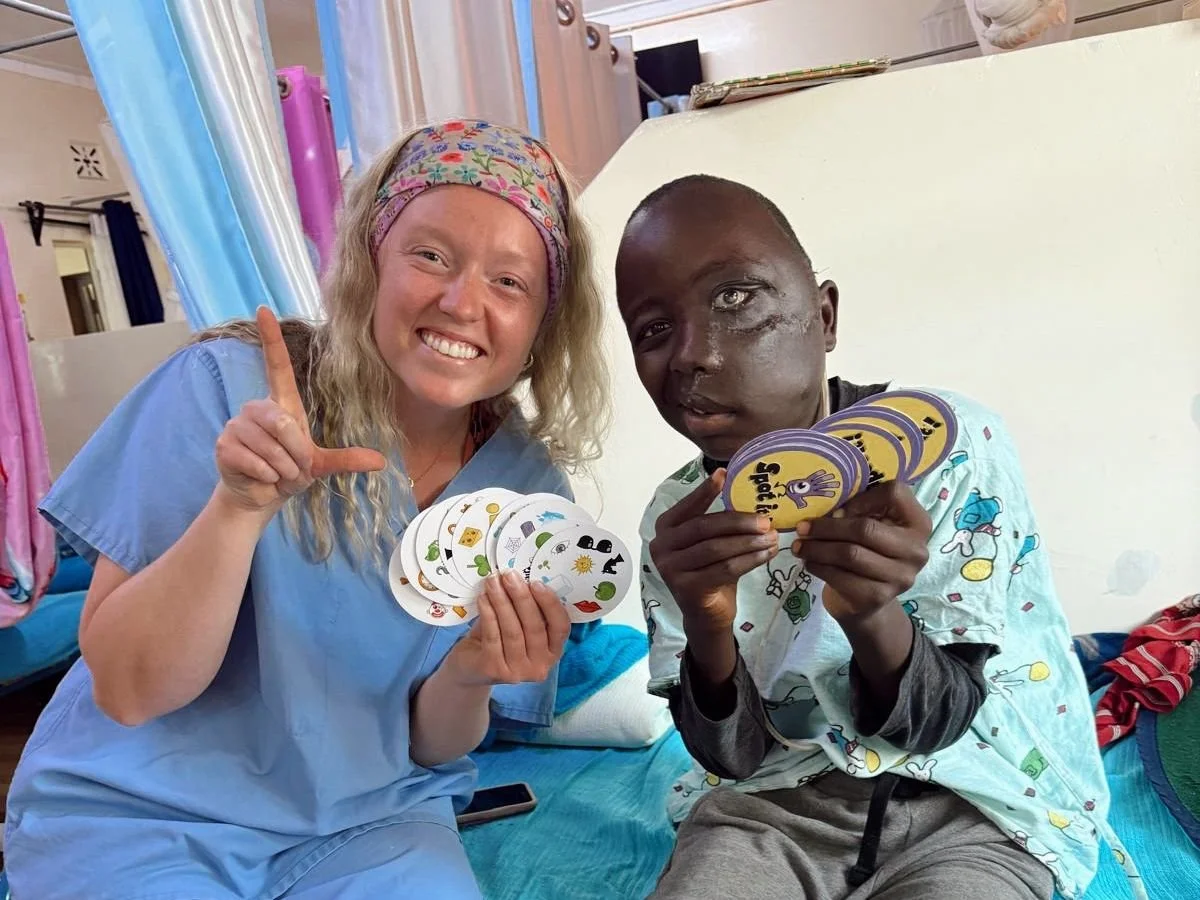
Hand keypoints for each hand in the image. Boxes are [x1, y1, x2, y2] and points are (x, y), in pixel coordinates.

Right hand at [214, 307, 386, 513]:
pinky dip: (267, 477)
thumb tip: (381, 462)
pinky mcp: (224, 445)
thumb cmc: (289, 471)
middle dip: (296, 454)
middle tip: (294, 468)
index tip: (264, 309)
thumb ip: (346, 460)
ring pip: (271, 447)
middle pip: (283, 423)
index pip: (276, 365)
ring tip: (277, 473)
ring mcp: (237, 425)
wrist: (260, 495)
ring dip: (282, 469)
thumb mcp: (319, 464)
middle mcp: (256, 408)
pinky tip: (261, 477)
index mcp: (281, 404)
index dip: (271, 338)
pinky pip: (256, 462)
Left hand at [442, 570, 570, 686]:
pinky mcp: (494, 670)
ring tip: (493, 582)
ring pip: (512, 630)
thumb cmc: (500, 640)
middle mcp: (540, 666)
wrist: (470, 668)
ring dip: (502, 602)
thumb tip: (522, 577)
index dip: (551, 604)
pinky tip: (483, 598)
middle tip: (509, 575)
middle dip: (521, 597)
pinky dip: (488, 614)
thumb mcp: (519, 625)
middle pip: (534, 627)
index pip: (561, 627)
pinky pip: (493, 636)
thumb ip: (526, 609)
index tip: (536, 583)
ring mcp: (518, 672)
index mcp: (553, 651)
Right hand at [649, 469, 777, 634]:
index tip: (725, 474)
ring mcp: (671, 569)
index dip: (705, 490)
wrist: (706, 613)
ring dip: (749, 542)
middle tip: (766, 520)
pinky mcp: (687, 588)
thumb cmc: (710, 570)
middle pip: (704, 527)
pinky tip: (767, 555)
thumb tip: (749, 494)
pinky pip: (724, 569)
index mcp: (665, 528)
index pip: (689, 506)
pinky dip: (750, 560)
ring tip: (773, 537)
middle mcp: (661, 546)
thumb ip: (719, 522)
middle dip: (739, 522)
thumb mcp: (711, 542)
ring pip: (716, 549)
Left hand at [792, 480, 931, 623]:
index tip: (838, 509)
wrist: (868, 599)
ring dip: (817, 548)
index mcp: (918, 523)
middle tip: (802, 528)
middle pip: (865, 529)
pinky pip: (841, 577)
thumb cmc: (868, 551)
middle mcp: (916, 551)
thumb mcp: (872, 524)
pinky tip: (809, 562)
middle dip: (827, 527)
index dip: (862, 498)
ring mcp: (900, 577)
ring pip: (849, 554)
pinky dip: (819, 567)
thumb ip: (859, 510)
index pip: (895, 493)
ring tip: (799, 546)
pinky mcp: (878, 597)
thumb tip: (829, 512)